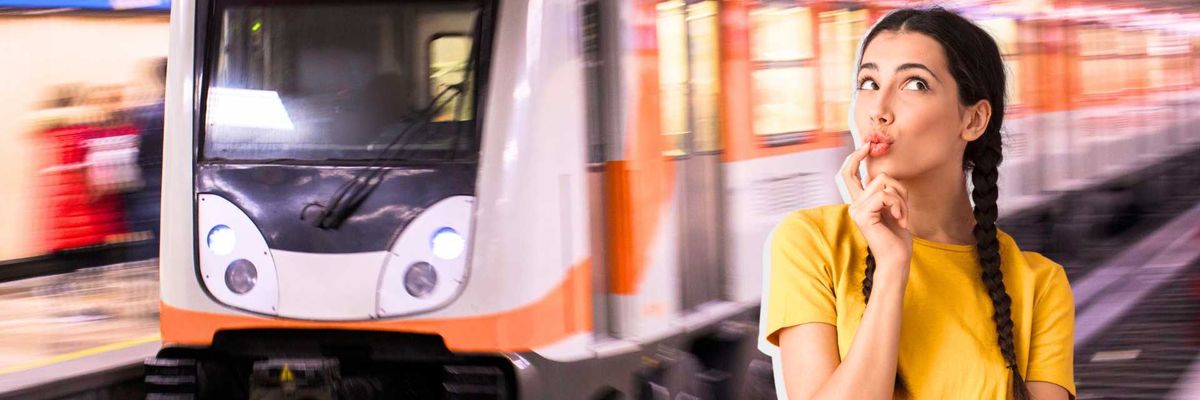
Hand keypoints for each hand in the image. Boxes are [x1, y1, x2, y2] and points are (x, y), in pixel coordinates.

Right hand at [840, 140, 912, 268]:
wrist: (897, 259)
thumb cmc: (897, 236)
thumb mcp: (893, 207)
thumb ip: (885, 191)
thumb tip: (882, 173)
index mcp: (859, 202)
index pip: (849, 173)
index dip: (855, 156)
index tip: (867, 145)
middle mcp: (853, 204)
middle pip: (877, 176)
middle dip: (898, 188)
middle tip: (902, 209)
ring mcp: (856, 209)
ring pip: (884, 184)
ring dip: (901, 200)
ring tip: (902, 217)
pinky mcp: (862, 215)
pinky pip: (885, 195)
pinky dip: (899, 206)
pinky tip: (900, 220)